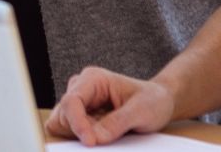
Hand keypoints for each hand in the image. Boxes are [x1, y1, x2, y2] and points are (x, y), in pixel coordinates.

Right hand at [46, 66, 174, 145]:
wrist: (159, 103)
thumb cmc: (152, 100)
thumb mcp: (142, 110)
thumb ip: (118, 122)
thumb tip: (96, 138)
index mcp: (93, 78)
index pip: (72, 101)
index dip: (77, 123)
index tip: (90, 142)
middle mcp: (81, 88)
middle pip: (63, 115)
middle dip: (80, 131)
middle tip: (106, 139)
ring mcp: (79, 104)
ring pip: (62, 125)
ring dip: (79, 136)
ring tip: (109, 135)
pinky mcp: (80, 118)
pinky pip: (68, 132)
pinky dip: (79, 139)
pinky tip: (100, 138)